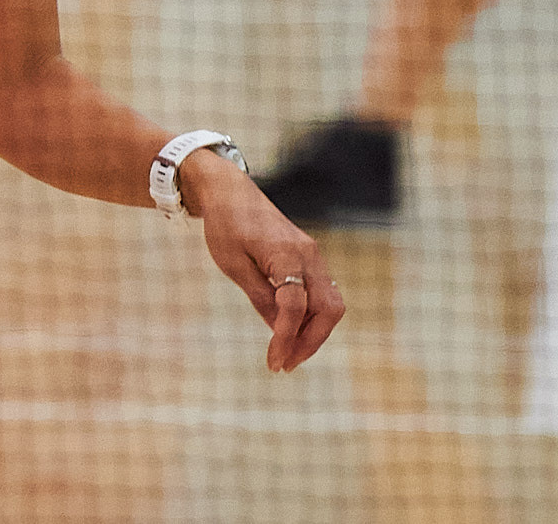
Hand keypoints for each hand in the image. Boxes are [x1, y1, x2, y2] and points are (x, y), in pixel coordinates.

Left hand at [180, 153, 344, 371]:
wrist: (231, 192)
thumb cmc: (226, 226)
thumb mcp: (234, 266)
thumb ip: (260, 298)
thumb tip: (281, 330)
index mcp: (287, 254)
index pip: (295, 306)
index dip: (286, 338)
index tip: (274, 364)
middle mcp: (309, 255)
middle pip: (328, 308)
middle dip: (311, 342)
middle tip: (285, 364)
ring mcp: (312, 256)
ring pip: (330, 303)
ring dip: (314, 332)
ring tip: (288, 353)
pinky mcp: (309, 258)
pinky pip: (321, 294)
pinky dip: (310, 317)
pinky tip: (290, 330)